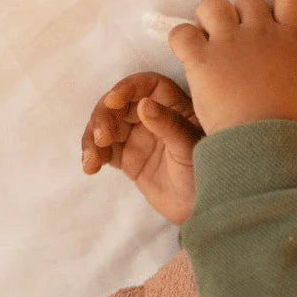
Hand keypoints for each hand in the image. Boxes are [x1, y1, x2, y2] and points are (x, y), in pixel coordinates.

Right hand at [81, 72, 203, 224]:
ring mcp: (139, 137)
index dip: (128, 88)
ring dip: (93, 138)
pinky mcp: (127, 158)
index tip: (114, 101)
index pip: (147, 85)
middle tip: (102, 138)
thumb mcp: (190, 149)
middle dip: (104, 117)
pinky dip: (93, 155)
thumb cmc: (205, 175)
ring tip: (92, 159)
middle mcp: (154, 117)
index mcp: (174, 107)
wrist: (200, 211)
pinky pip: (103, 149)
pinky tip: (90, 167)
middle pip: (120, 104)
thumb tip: (145, 104)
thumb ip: (169, 126)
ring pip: (106, 125)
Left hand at [167, 0, 296, 135]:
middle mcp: (260, 32)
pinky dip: (182, 40)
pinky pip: (182, 33)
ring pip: (212, 5)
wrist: (263, 140)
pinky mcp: (201, 58)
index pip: (289, 0)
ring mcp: (229, 42)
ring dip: (209, 19)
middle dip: (242, 18)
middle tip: (238, 44)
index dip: (279, 10)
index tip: (273, 28)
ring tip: (210, 41)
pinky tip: (189, 55)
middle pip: (248, 1)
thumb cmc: (292, 118)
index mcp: (290, 37)